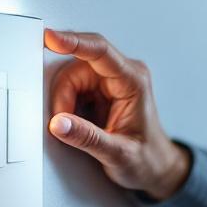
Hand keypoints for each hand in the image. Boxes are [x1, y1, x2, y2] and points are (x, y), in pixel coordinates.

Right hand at [44, 28, 191, 200]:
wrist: (155, 168)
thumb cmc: (147, 159)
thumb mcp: (118, 154)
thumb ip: (88, 138)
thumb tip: (59, 123)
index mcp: (133, 82)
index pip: (100, 51)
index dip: (73, 41)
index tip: (51, 38)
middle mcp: (122, 75)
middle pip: (77, 67)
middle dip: (63, 95)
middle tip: (64, 122)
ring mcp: (109, 81)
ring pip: (71, 78)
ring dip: (64, 102)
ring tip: (77, 127)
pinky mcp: (98, 90)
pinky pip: (71, 88)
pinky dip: (66, 105)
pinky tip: (78, 122)